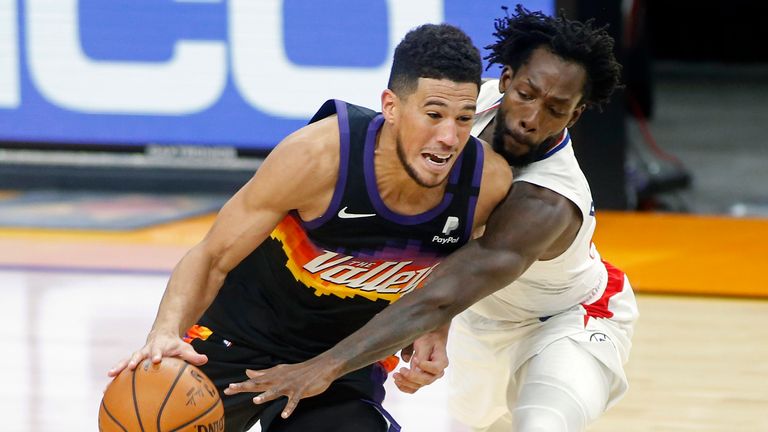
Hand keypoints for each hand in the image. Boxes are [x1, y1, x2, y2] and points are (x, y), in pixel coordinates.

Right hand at [107, 330, 207, 377]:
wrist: (162, 334)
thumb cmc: (175, 345)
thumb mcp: (185, 348)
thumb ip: (193, 356)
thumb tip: (204, 360)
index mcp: (160, 347)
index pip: (158, 350)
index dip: (157, 354)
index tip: (156, 360)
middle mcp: (146, 350)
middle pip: (139, 354)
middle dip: (135, 360)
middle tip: (131, 367)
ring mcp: (138, 355)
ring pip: (126, 360)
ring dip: (119, 367)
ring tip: (109, 376)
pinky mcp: (132, 360)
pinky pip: (122, 368)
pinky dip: (115, 377)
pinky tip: (106, 389)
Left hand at [223, 357, 341, 418]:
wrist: (322, 366)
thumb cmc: (299, 370)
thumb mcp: (279, 371)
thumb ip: (263, 373)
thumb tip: (247, 372)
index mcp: (274, 376)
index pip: (255, 381)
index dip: (241, 385)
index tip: (227, 389)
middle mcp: (280, 379)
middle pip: (260, 384)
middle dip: (246, 387)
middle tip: (231, 389)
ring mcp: (291, 385)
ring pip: (276, 391)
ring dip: (266, 395)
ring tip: (255, 400)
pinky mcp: (301, 390)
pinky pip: (294, 401)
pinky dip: (289, 407)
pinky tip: (284, 415)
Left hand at [393, 329, 448, 393]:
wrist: (429, 338)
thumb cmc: (429, 338)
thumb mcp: (425, 343)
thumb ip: (421, 355)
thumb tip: (415, 369)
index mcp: (442, 361)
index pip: (435, 368)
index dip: (425, 366)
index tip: (415, 359)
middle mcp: (437, 372)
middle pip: (426, 380)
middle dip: (412, 377)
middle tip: (401, 370)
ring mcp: (429, 377)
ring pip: (418, 385)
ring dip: (405, 383)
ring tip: (396, 375)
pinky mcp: (421, 379)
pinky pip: (414, 388)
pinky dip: (404, 386)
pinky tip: (397, 381)